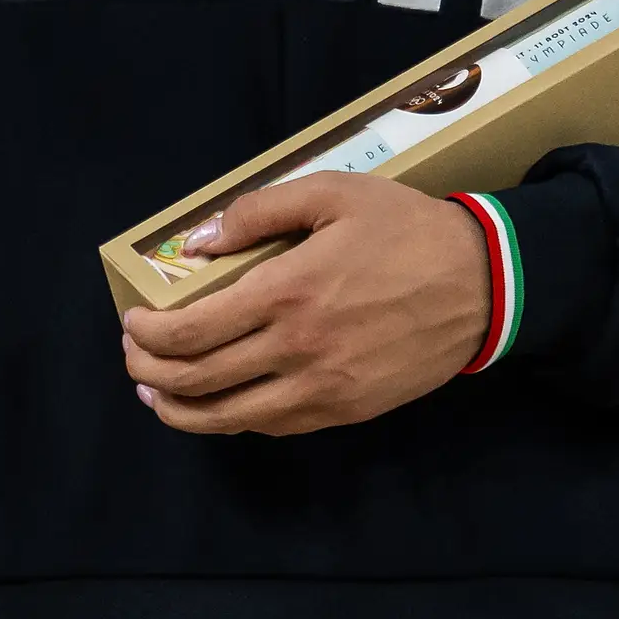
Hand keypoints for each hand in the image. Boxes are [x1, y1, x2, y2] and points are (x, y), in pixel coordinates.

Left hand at [120, 175, 492, 436]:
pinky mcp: (347, 410)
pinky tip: (219, 404)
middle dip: (150, 370)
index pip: (191, 331)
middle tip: (134, 356)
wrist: (486, 285)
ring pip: (230, 417)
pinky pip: (275, 425)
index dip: (148, 334)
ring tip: (156, 394)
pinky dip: (234, 419)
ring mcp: (323, 389)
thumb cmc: (405, 231)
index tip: (132, 322)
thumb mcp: (333, 193)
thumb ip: (259, 211)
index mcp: (286, 292)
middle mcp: (296, 350)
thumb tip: (199, 241)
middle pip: (198, 379)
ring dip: (180, 410)